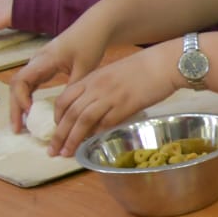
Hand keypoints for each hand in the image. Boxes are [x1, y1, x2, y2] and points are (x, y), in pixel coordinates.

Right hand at [9, 23, 111, 136]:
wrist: (95, 27)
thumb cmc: (90, 44)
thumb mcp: (85, 67)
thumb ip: (74, 87)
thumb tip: (66, 110)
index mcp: (44, 60)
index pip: (22, 81)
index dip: (21, 98)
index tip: (29, 114)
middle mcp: (37, 61)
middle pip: (17, 85)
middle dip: (15, 107)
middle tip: (18, 129)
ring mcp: (39, 63)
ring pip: (22, 86)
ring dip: (20, 104)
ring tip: (22, 125)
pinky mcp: (45, 66)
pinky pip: (31, 84)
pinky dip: (28, 98)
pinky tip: (32, 112)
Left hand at [42, 42, 182, 156]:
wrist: (164, 63)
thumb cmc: (143, 67)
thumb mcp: (113, 73)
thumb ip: (100, 88)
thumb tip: (94, 107)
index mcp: (92, 78)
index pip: (64, 99)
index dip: (57, 117)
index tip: (57, 129)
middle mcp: (96, 87)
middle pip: (70, 113)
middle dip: (59, 134)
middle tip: (53, 151)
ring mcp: (111, 96)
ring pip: (83, 120)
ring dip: (73, 139)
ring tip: (67, 153)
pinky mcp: (126, 105)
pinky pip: (106, 122)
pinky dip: (97, 134)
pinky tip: (93, 143)